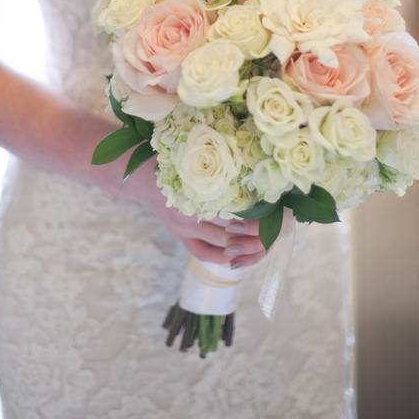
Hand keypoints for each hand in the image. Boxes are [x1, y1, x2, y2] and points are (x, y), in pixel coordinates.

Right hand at [122, 160, 265, 268]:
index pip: (237, 210)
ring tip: (264, 242)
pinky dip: (223, 257)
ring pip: (223, 244)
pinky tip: (238, 256)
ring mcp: (185, 228)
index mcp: (199, 190)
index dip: (259, 215)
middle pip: (233, 230)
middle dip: (258, 232)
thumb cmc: (176, 162)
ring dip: (245, 246)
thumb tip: (258, 173)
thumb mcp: (198, 161)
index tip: (277, 211)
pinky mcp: (180, 237)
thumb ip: (223, 169)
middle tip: (276, 229)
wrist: (141, 176)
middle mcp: (192, 213)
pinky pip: (204, 253)